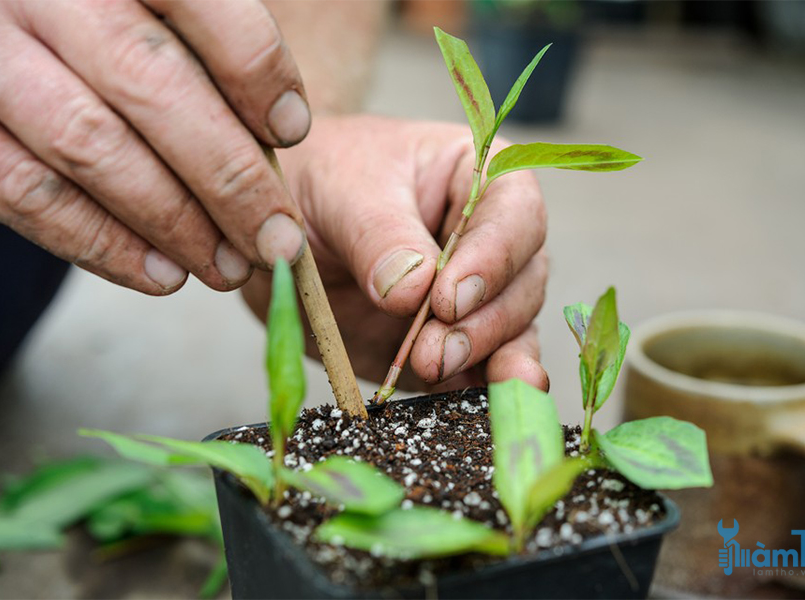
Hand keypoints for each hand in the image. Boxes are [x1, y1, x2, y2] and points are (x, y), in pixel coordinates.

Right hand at [0, 0, 309, 294]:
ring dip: (174, 224)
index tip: (292, 132)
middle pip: (151, 87)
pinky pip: (26, 194)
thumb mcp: (155, 11)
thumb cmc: (102, 26)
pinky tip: (161, 275)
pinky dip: (101, 245)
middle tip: (277, 240)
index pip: (202, 4)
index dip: (256, 72)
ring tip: (228, 268)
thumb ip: (206, 49)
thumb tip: (277, 134)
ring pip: (91, 147)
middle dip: (229, 179)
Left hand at [243, 115, 548, 391]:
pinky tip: (472, 408)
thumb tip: (412, 292)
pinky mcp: (455, 345)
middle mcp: (491, 240)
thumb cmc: (319, 184)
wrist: (281, 229)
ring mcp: (478, 297)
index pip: (513, 214)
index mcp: (477, 178)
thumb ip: (377, 236)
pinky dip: (477, 391)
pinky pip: (481, 372)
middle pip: (523, 281)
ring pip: (513, 330)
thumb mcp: (341, 192)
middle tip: (435, 350)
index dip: (494, 258)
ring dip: (487, 358)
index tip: (447, 297)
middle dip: (486, 320)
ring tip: (438, 371)